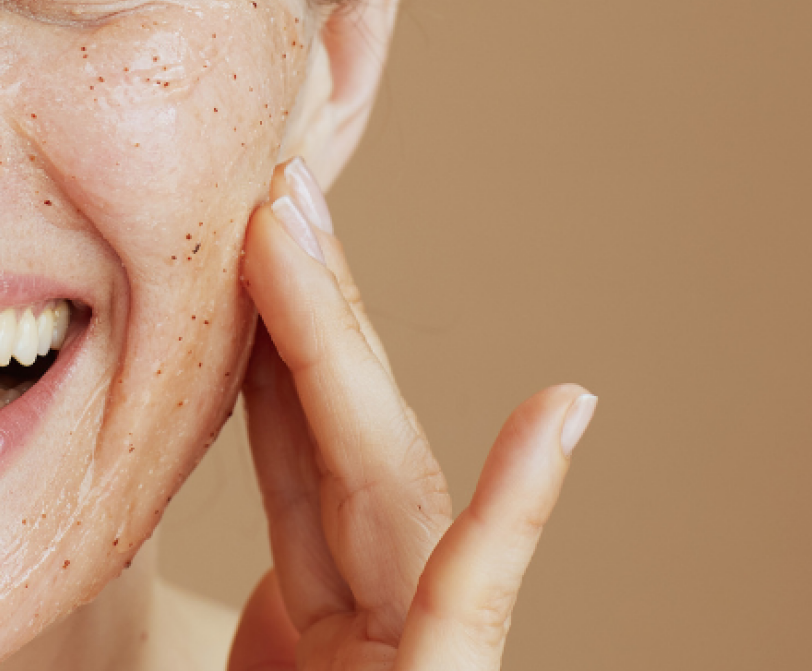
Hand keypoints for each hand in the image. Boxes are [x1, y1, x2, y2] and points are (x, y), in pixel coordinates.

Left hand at [228, 160, 595, 670]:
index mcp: (343, 627)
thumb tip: (276, 596)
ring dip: (341, 348)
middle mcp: (394, 623)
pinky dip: (517, 501)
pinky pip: (471, 593)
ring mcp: (433, 659)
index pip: (304, 471)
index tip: (250, 245)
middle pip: (349, 444)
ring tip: (298, 228)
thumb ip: (289, 637)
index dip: (279, 353)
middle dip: (310, 311)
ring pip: (387, 480)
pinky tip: (561, 407)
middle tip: (274, 187)